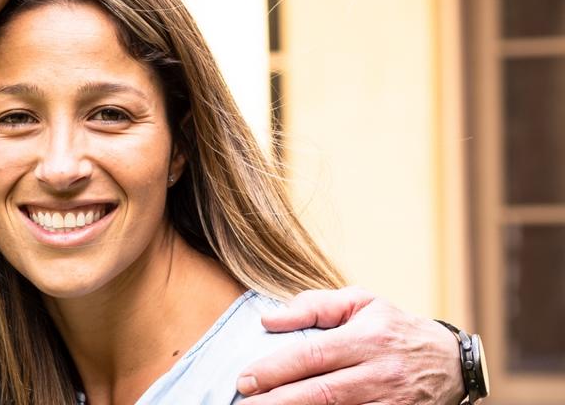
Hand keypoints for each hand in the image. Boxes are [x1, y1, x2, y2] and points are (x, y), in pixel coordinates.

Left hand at [235, 286, 465, 403]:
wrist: (451, 362)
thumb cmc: (393, 327)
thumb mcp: (361, 302)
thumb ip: (314, 306)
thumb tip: (269, 319)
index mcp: (367, 338)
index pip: (312, 356)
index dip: (275, 370)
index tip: (245, 379)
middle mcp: (380, 373)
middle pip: (321, 393)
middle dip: (278, 402)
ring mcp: (392, 403)